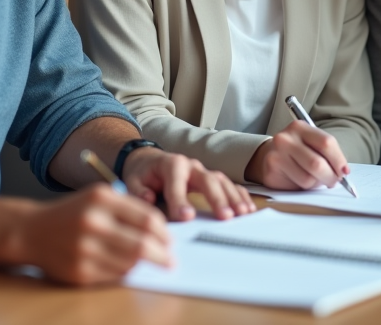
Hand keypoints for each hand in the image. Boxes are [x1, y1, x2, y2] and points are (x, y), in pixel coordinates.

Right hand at [16, 184, 171, 285]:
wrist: (32, 231)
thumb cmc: (73, 212)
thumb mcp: (99, 196)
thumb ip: (129, 207)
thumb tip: (161, 230)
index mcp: (101, 199)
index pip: (148, 219)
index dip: (164, 232)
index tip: (170, 240)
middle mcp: (93, 223)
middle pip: (142, 245)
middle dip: (162, 255)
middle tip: (170, 260)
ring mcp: (85, 250)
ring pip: (131, 263)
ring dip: (143, 265)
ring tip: (145, 261)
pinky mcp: (79, 272)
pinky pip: (115, 276)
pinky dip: (125, 272)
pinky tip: (124, 266)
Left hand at [121, 147, 255, 220]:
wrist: (148, 162)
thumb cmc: (142, 174)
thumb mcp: (132, 180)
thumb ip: (138, 190)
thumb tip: (148, 199)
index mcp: (170, 164)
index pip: (177, 182)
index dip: (181, 199)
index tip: (186, 217)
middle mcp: (191, 165)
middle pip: (207, 179)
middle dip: (216, 198)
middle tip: (225, 217)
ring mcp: (203, 171)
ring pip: (222, 181)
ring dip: (233, 197)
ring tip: (242, 214)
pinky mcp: (211, 179)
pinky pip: (229, 185)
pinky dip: (239, 195)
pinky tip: (248, 209)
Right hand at [244, 121, 349, 190]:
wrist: (268, 155)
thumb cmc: (297, 151)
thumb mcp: (311, 143)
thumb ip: (327, 153)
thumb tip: (343, 171)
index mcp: (299, 127)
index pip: (326, 143)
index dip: (339, 160)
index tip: (344, 171)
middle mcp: (285, 138)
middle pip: (317, 163)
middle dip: (331, 176)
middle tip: (334, 181)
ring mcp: (276, 155)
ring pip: (308, 178)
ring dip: (317, 183)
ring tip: (315, 179)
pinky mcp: (271, 172)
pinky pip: (297, 185)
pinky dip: (305, 188)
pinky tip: (301, 180)